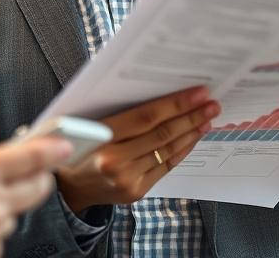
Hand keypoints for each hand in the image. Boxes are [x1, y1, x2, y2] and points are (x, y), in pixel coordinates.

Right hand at [56, 86, 219, 212]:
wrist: (66, 188)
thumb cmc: (75, 146)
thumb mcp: (84, 122)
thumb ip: (113, 109)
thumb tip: (152, 87)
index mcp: (101, 138)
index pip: (146, 117)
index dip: (175, 103)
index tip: (198, 92)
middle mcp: (116, 161)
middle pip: (162, 134)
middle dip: (191, 116)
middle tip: (211, 102)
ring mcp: (128, 179)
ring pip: (168, 151)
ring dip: (191, 132)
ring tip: (208, 117)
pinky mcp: (136, 192)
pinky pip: (166, 167)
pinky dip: (182, 150)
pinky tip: (193, 137)